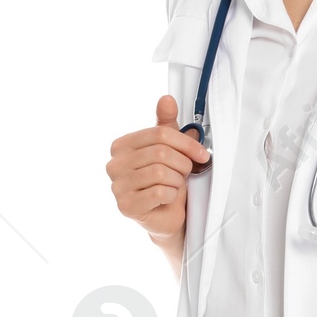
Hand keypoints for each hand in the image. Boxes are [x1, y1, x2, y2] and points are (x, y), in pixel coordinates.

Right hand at [106, 94, 210, 256]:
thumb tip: (166, 99)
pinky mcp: (126, 206)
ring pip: (161, 172)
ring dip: (177, 180)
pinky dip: (171, 194)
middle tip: (186, 173)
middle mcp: (114, 164)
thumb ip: (166, 125)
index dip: (186, 143)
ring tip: (175, 185)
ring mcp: (117, 186)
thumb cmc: (166, 181)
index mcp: (121, 145)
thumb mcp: (169, 149)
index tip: (201, 154)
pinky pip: (158, 192)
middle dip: (182, 164)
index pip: (159, 134)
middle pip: (161, 152)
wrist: (166, 216)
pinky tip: (168, 197)